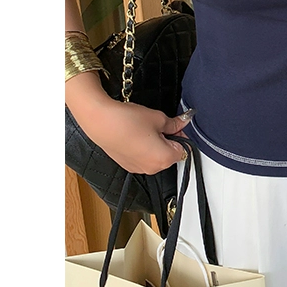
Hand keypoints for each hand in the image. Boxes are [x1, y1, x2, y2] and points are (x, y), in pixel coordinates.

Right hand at [73, 99, 194, 174]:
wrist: (101, 122)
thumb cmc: (128, 121)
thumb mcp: (158, 118)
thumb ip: (175, 123)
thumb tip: (185, 121)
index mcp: (164, 158)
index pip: (184, 149)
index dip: (181, 135)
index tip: (176, 125)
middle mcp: (152, 168)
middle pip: (171, 155)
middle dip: (169, 140)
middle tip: (160, 125)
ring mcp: (139, 168)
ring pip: (157, 156)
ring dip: (156, 144)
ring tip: (145, 129)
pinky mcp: (128, 165)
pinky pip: (144, 158)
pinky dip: (144, 148)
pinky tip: (136, 135)